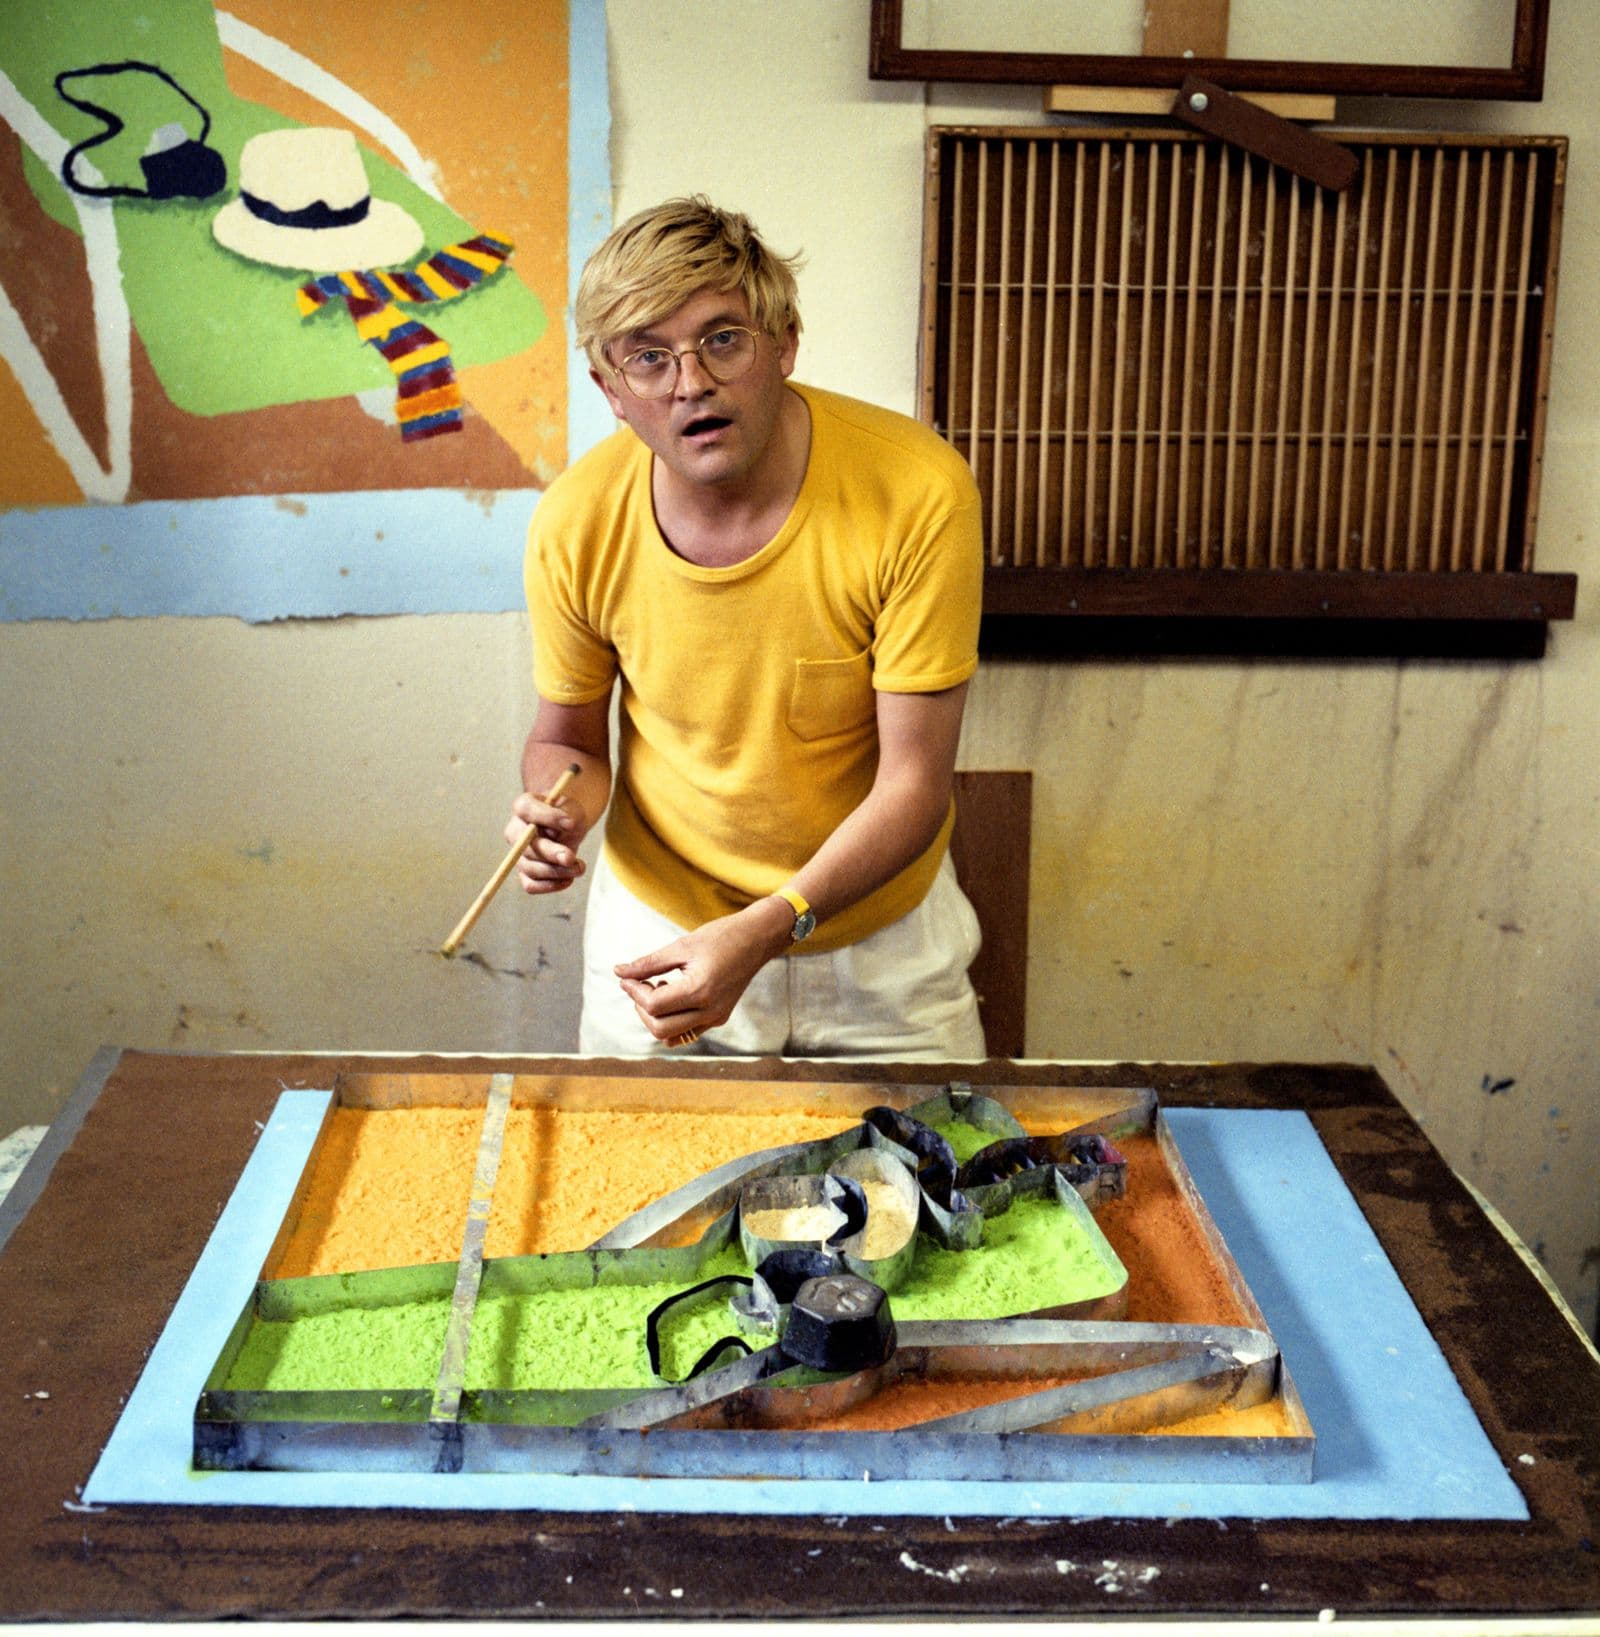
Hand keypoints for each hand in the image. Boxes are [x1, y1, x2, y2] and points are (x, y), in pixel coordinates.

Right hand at [505, 786, 586, 895]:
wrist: (568, 827)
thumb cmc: (568, 814)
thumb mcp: (573, 808)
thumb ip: (570, 813)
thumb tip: (568, 826)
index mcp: (523, 807)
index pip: (526, 809)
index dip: (547, 817)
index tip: (571, 823)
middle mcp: (515, 831)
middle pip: (525, 845)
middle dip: (550, 853)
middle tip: (570, 857)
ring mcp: (518, 854)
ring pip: (529, 868)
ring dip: (556, 871)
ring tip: (579, 867)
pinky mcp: (526, 872)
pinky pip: (531, 885)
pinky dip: (550, 885)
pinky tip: (569, 879)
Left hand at [615, 898, 792, 1042]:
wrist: (757, 939)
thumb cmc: (720, 937)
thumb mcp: (681, 946)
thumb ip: (648, 963)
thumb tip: (619, 972)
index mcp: (700, 990)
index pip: (653, 1005)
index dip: (633, 991)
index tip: (627, 976)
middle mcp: (709, 1011)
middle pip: (659, 1028)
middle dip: (641, 1008)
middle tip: (640, 984)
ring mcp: (716, 1018)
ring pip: (671, 1036)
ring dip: (655, 1018)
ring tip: (659, 989)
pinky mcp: (719, 1018)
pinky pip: (685, 1033)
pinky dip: (671, 1021)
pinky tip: (672, 996)